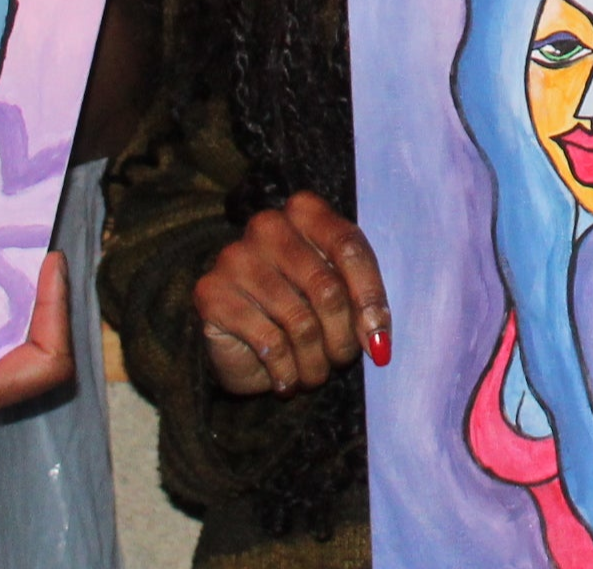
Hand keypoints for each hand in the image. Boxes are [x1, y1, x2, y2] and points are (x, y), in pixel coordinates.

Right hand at [194, 192, 388, 396]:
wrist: (243, 342)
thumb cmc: (301, 309)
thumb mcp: (340, 296)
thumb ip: (362, 304)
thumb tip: (379, 346)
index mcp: (305, 211)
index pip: (348, 247)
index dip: (369, 298)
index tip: (379, 343)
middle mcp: (268, 226)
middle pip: (326, 287)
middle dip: (342, 338)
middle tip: (341, 361)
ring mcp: (236, 257)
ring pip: (299, 320)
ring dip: (315, 362)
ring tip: (314, 375)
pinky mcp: (212, 293)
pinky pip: (268, 341)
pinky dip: (286, 371)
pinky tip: (286, 380)